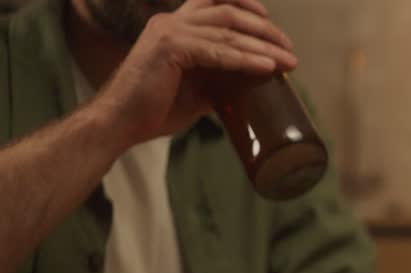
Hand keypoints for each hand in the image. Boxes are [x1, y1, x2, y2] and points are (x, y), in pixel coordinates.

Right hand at [94, 0, 296, 147]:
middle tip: (289, 49)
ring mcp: (169, 32)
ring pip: (227, 29)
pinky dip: (245, 58)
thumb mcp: (196, 88)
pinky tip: (267, 66)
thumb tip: (246, 86)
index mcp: (174, 25)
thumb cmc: (154, 108)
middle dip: (264, 29)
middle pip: (228, 11)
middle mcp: (171, 21)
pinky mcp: (170, 48)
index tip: (270, 20)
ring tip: (288, 61)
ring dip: (263, 44)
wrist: (120, 123)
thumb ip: (217, 79)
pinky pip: (216, 51)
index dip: (246, 3)